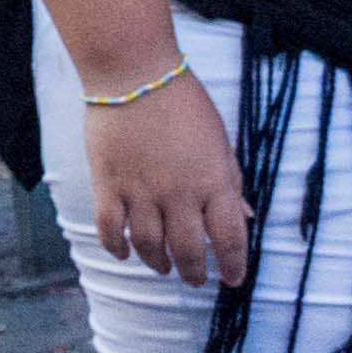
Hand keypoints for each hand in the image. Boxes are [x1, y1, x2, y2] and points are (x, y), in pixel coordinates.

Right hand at [79, 64, 252, 286]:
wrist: (135, 73)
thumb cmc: (184, 102)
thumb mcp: (220, 141)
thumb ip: (229, 180)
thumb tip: (243, 216)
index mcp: (214, 183)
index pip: (229, 239)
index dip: (233, 266)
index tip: (231, 279)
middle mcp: (179, 195)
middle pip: (188, 251)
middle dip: (194, 273)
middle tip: (194, 279)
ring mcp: (141, 192)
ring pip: (149, 246)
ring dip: (158, 263)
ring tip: (162, 266)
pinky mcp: (109, 184)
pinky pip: (110, 228)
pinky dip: (116, 247)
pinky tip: (123, 253)